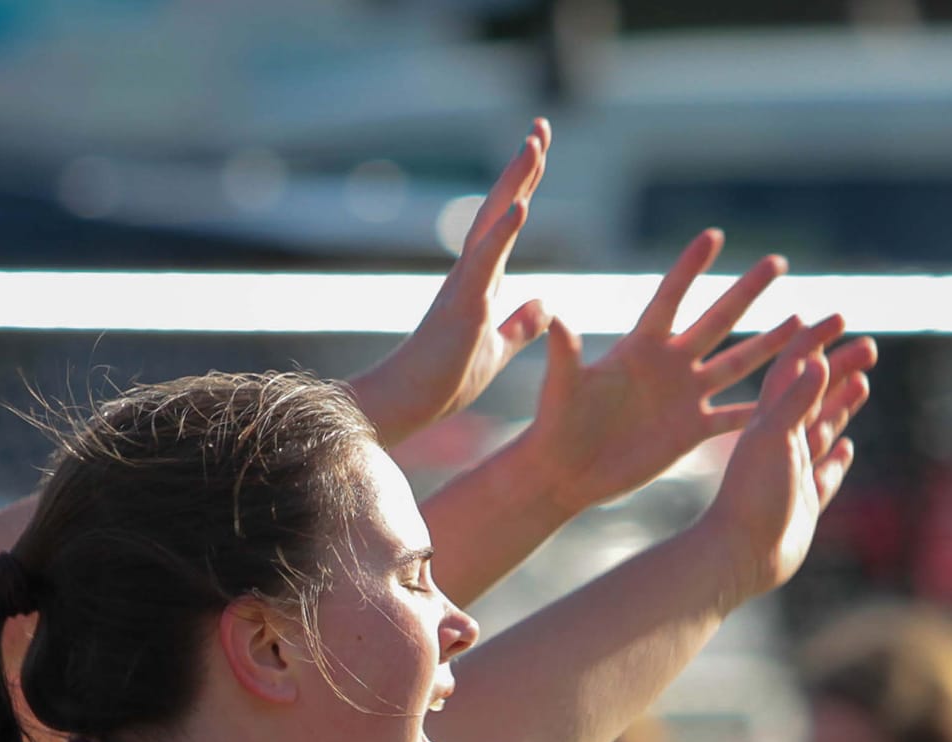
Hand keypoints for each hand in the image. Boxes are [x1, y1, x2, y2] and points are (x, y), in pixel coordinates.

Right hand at [347, 120, 553, 445]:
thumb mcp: (497, 352)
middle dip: (522, 167)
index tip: (540, 147)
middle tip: (541, 126)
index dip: (525, 183)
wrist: (406, 405)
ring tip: (534, 145)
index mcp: (481, 281)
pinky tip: (521, 205)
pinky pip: (485, 262)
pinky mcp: (461, 305)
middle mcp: (471, 273)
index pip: (507, 221)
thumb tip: (545, 303)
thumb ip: (520, 326)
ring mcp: (465, 285)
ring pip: (492, 221)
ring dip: (514, 182)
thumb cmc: (442, 383)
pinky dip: (503, 232)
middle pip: (500, 206)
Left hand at [520, 230, 824, 516]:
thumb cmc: (557, 425)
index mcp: (639, 348)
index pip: (670, 298)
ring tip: (804, 321)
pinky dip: (762, 409)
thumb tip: (553, 315)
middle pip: (716, 320)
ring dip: (769, 344)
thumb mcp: (562, 386)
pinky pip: (733, 418)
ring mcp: (684, 399)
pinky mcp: (689, 432)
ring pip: (736, 364)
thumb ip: (565, 352)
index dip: (690, 268)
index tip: (714, 234)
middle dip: (747, 291)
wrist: (565, 473)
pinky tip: (793, 396)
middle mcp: (669, 366)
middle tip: (778, 262)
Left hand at [697, 316, 874, 603]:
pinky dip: (836, 459)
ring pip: (821, 431)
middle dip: (839, 370)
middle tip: (870, 347)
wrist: (738, 558)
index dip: (815, 342)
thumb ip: (794, 402)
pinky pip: (823, 475)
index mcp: (766, 423)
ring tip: (862, 382)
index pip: (794, 370)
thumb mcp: (773, 441)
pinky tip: (846, 448)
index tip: (841, 318)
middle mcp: (778, 445)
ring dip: (839, 405)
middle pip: (813, 397)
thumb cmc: (750, 499)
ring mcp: (791, 474)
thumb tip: (819, 361)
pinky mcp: (802, 505)